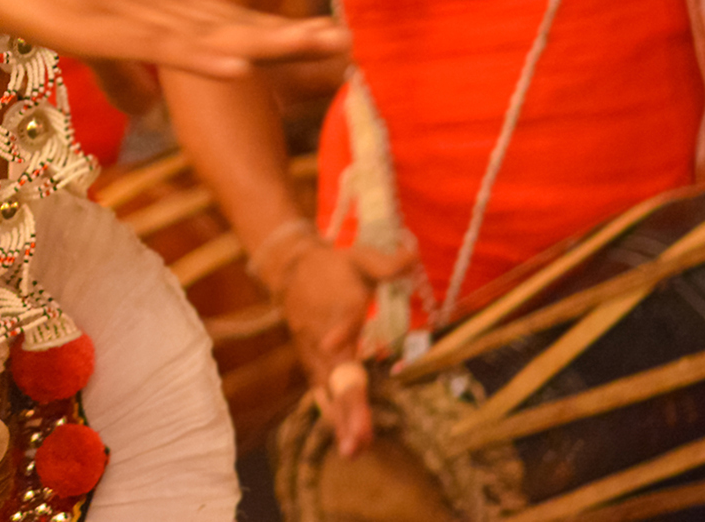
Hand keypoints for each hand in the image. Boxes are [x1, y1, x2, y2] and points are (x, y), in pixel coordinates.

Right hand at [0, 0, 348, 75]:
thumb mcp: (78, 40)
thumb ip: (119, 73)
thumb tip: (150, 113)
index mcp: (142, 5)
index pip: (220, 23)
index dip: (272, 33)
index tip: (327, 42)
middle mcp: (144, 1)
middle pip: (225, 20)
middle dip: (287, 33)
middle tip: (348, 42)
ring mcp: (120, 8)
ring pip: (204, 30)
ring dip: (263, 39)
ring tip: (318, 44)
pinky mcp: (91, 21)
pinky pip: (154, 44)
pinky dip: (201, 53)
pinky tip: (239, 63)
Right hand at [280, 239, 416, 458]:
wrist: (290, 268)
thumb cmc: (334, 265)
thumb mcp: (360, 256)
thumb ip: (387, 262)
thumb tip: (413, 254)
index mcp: (337, 309)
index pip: (340, 324)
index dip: (340, 332)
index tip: (337, 343)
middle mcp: (324, 337)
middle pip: (335, 373)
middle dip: (347, 405)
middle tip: (358, 437)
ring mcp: (315, 352)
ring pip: (328, 390)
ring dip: (341, 419)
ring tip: (354, 450)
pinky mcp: (313, 362)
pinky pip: (323, 391)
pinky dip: (333, 415)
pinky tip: (346, 439)